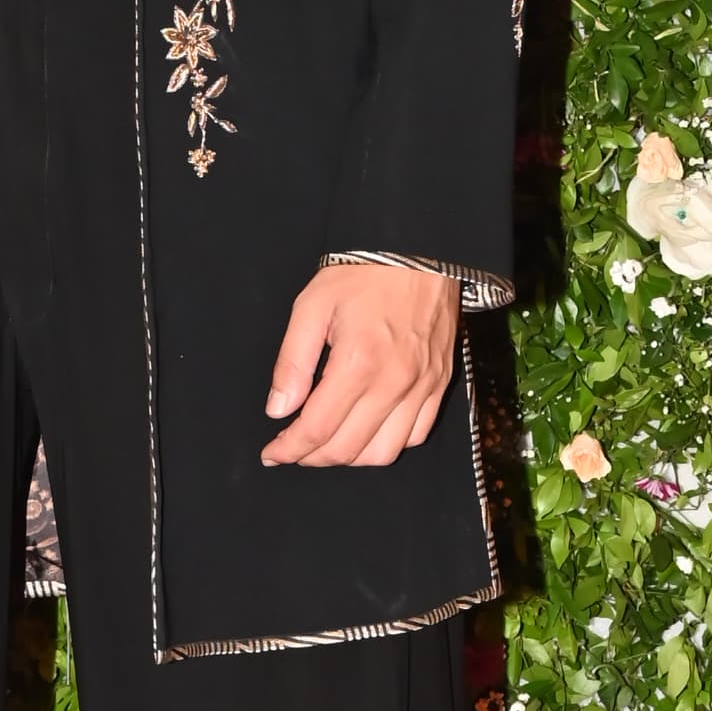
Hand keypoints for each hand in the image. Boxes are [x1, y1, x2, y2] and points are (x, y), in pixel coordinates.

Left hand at [261, 264, 460, 469]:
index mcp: (358, 362)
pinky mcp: (439, 385)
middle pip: (347, 449)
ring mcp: (422, 387)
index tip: (272, 453)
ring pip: (382, 453)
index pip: (317, 429)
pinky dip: (386, 445)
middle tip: (292, 450)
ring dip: (348, 458)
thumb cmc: (363, 274)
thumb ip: (292, 362)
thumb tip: (278, 408)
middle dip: (312, 458)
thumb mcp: (312, 306)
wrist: (418, 252)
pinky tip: (365, 434)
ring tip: (326, 445)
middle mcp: (394, 382)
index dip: (289, 449)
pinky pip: (415, 436)